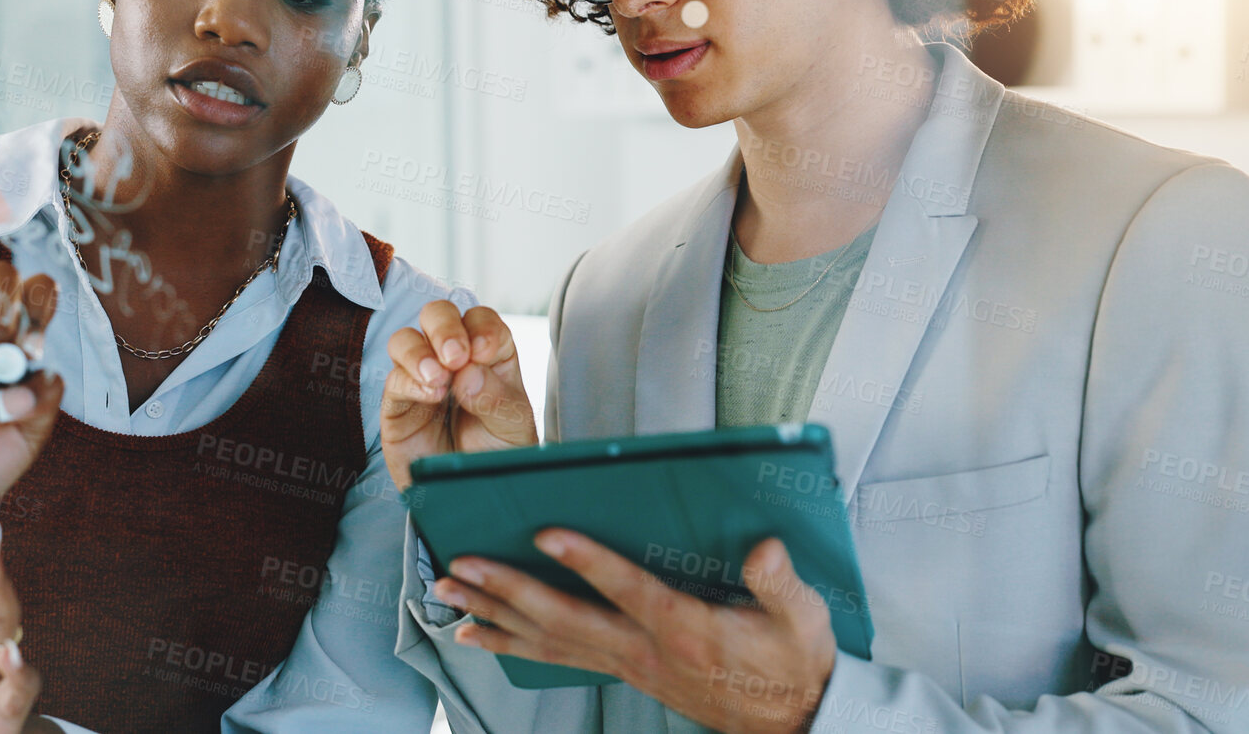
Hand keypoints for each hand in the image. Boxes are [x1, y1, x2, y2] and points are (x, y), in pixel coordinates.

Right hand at [382, 301, 538, 489]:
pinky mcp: (398, 406)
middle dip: (444, 327)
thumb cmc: (498, 457)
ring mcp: (421, 380)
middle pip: (437, 316)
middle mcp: (452, 360)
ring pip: (406, 340)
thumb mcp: (513, 428)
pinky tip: (430, 396)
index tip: (484, 351)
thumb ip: (496, 399)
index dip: (481, 327)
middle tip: (456, 355)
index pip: (480, 320)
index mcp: (488, 355)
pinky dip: (409, 382)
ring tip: (439, 379)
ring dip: (419, 352)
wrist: (475, 501)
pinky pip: (393, 381)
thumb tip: (468, 373)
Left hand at [433, 531, 837, 733]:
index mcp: (686, 628)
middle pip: (564, 619)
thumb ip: (779, 582)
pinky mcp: (623, 670)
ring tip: (447, 594)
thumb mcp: (801, 620)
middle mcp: (645, 649)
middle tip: (459, 566)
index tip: (546, 532)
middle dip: (507, 590)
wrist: (793, 719)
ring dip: (494, 614)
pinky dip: (512, 643)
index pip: (627, 590)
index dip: (587, 561)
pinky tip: (477, 633)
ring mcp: (628, 664)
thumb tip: (764, 548)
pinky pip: (556, 657)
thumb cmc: (793, 661)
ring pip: (548, 639)